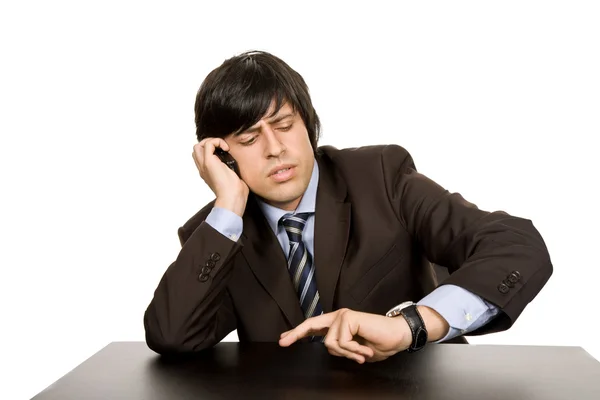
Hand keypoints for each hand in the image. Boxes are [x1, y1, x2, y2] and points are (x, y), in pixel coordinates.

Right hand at [193, 138, 248, 216]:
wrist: (232, 199)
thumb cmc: (236, 192)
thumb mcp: (232, 178)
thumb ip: (231, 170)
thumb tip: (238, 164)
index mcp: (207, 172)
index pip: (201, 156)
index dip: (211, 150)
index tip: (225, 152)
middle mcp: (203, 168)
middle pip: (197, 149)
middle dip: (209, 144)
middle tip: (222, 149)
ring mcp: (204, 165)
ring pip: (199, 145)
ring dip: (212, 141)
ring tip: (224, 148)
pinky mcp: (209, 162)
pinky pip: (208, 144)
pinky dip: (217, 142)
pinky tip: (227, 149)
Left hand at [279, 308, 412, 363]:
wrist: (397, 337)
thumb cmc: (379, 344)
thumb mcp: (354, 351)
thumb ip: (340, 348)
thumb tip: (329, 348)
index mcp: (338, 325)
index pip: (314, 327)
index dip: (298, 333)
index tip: (284, 339)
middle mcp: (338, 318)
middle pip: (311, 325)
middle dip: (296, 334)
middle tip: (283, 342)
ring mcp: (342, 316)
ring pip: (330, 343)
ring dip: (347, 353)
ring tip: (362, 353)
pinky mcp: (348, 318)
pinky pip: (341, 342)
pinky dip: (353, 351)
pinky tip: (364, 349)